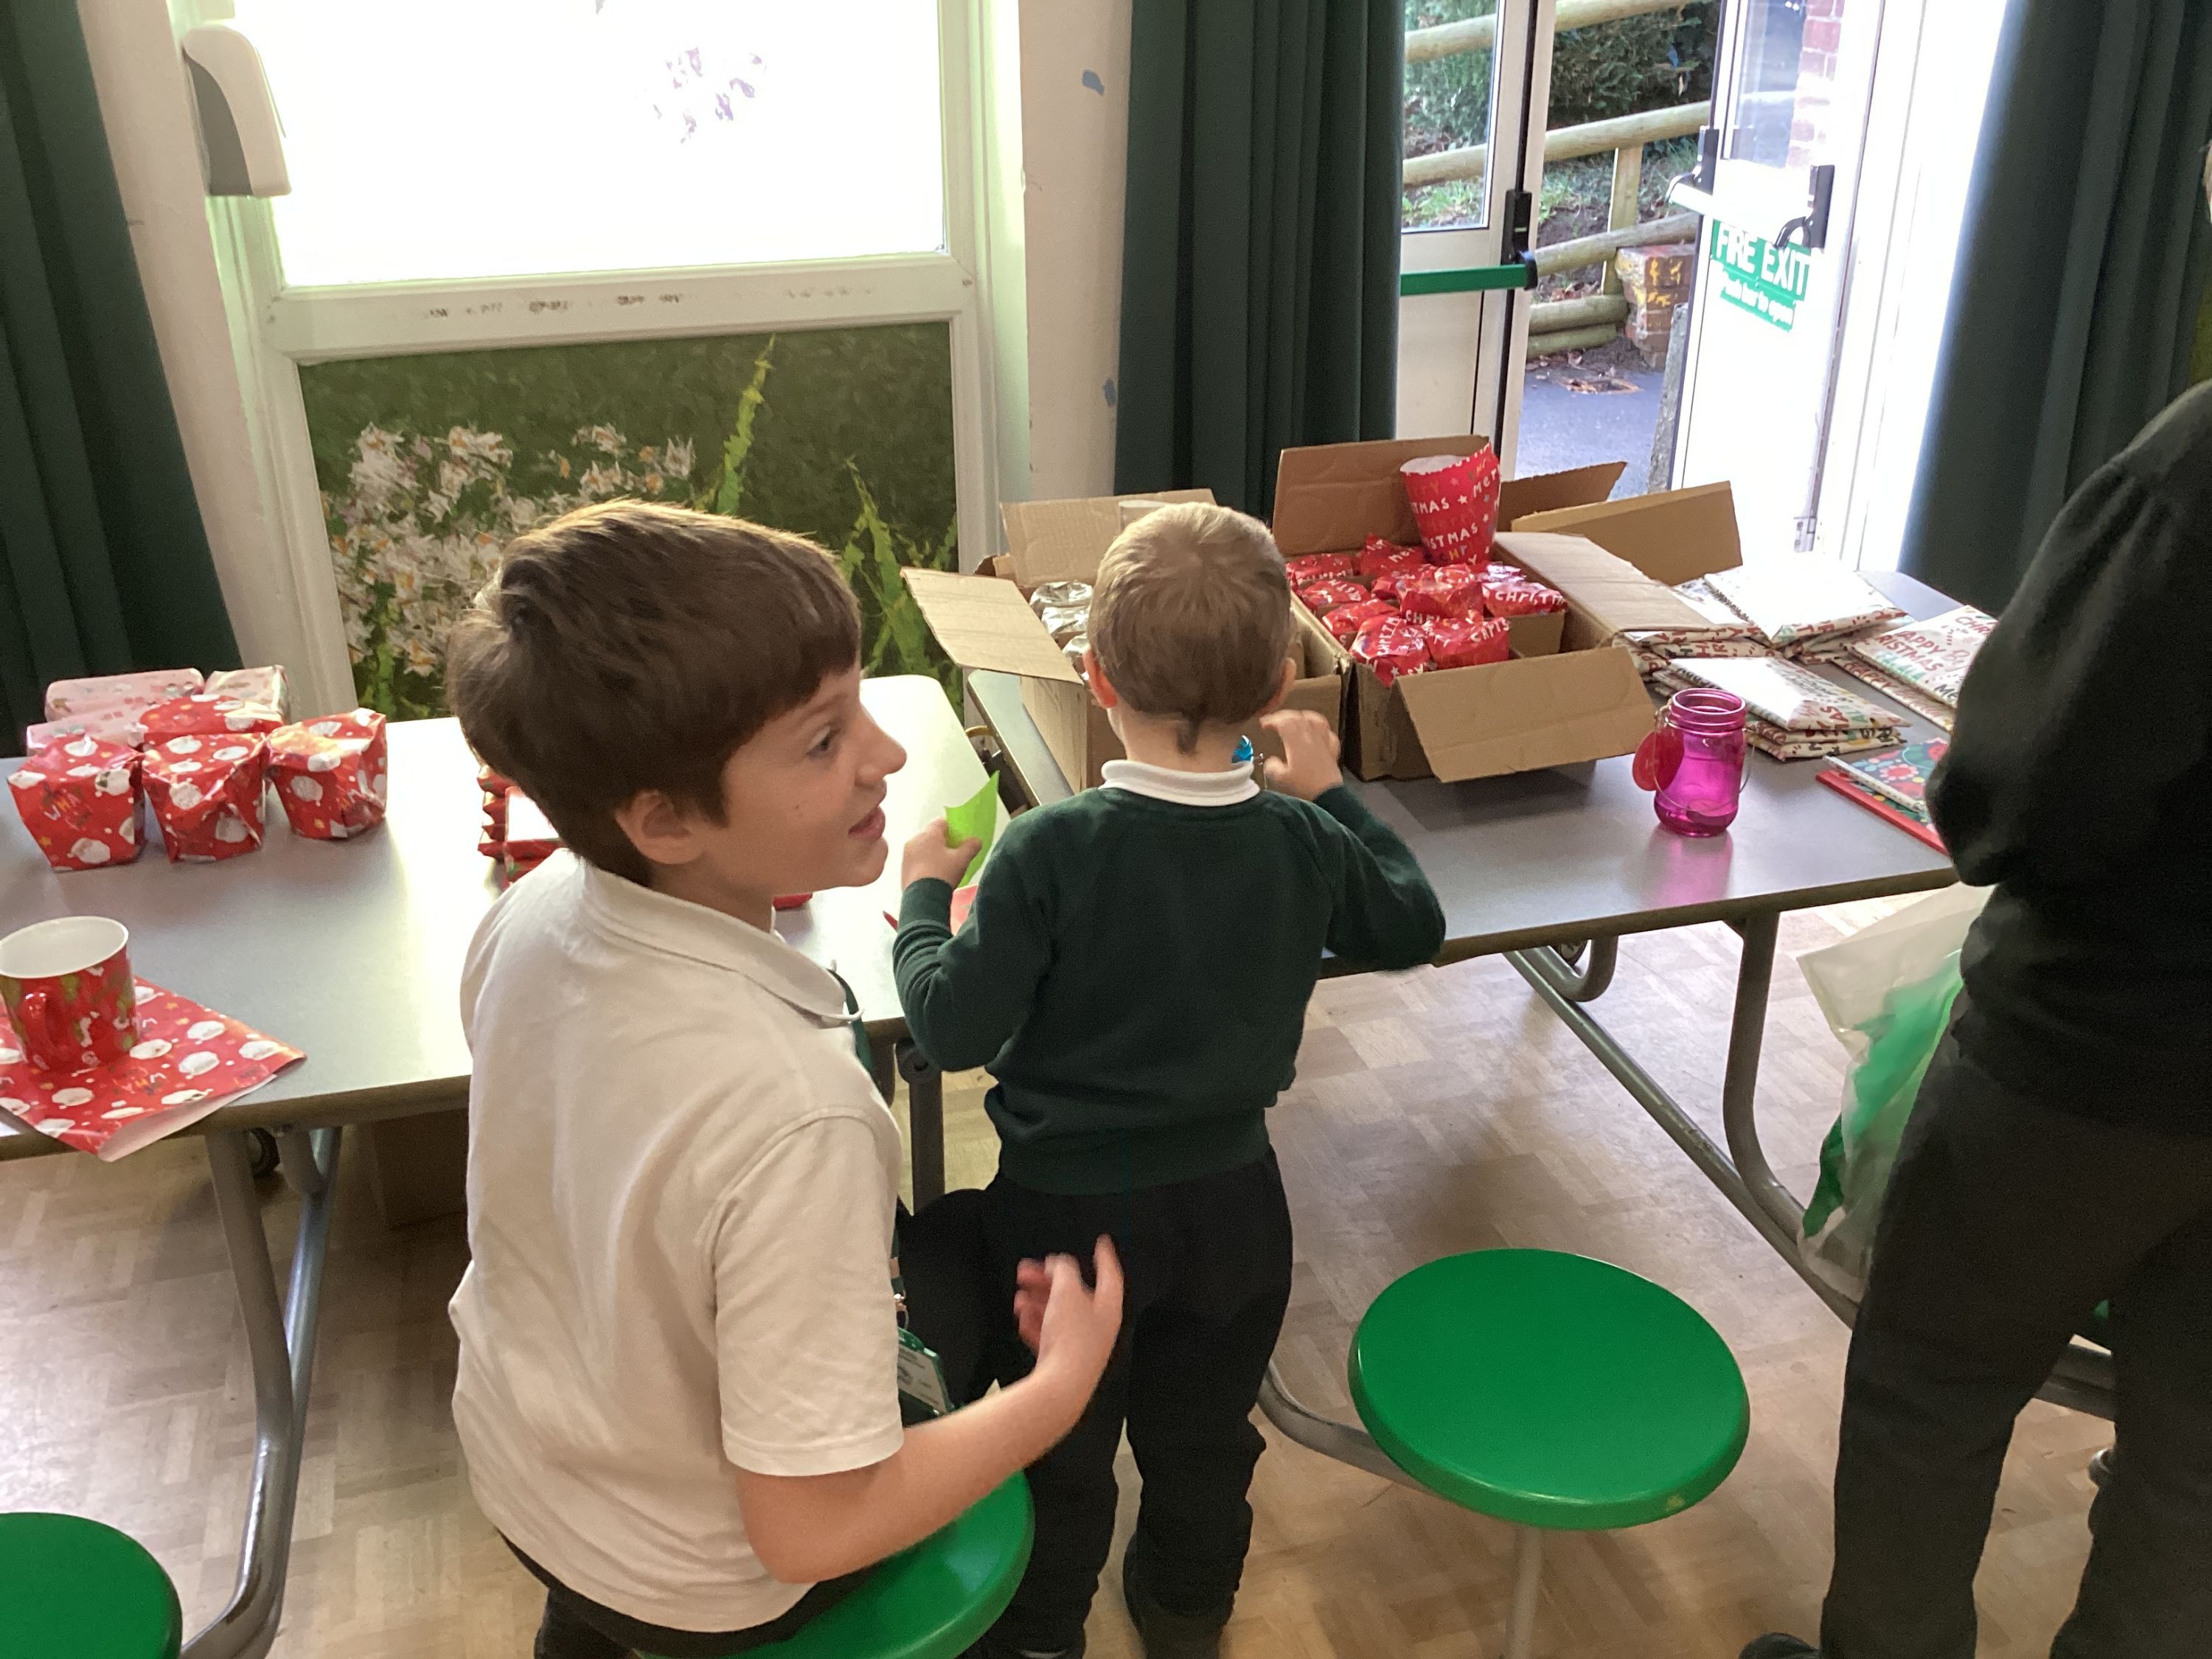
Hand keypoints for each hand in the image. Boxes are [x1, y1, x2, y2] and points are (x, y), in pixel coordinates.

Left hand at [902, 817, 979, 888]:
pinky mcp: (903, 868)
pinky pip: (916, 859)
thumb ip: (971, 846)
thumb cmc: (943, 873)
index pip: (942, 821)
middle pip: (931, 835)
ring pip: (922, 847)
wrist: (923, 898)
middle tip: (953, 853)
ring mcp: (906, 854)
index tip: (959, 838)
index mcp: (929, 834)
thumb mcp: (962, 859)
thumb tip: (976, 840)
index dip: (953, 828)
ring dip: (932, 852)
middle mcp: (914, 839)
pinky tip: (932, 874)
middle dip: (942, 841)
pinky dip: (924, 863)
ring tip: (943, 865)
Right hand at [1019, 1237, 1122, 1396]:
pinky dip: (1036, 1322)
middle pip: (1075, 1293)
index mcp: (1107, 1307)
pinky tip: (1022, 1316)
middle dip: (1051, 1279)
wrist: (1060, 1387)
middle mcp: (1097, 1326)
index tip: (1101, 1242)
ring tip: (1020, 1293)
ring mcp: (1080, 1344)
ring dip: (1039, 1300)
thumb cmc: (1071, 1340)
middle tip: (1030, 1268)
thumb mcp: (1067, 1293)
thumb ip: (1064, 1271)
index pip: (1110, 1274)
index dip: (1104, 1256)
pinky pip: (1049, 1334)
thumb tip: (1060, 1263)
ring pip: (1059, 1313)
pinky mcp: (1063, 1360)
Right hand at [1260, 710, 1341, 799]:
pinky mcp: (1332, 753)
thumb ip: (1272, 767)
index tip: (1264, 723)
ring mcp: (1323, 744)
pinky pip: (1328, 734)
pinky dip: (1321, 730)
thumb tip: (1272, 762)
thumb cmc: (1304, 788)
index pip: (1284, 721)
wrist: (1327, 798)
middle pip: (1299, 717)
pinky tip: (1318, 734)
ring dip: (1304, 717)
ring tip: (1297, 719)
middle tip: (1276, 721)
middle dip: (1284, 716)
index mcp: (1297, 741)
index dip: (1272, 719)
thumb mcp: (1280, 779)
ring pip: (1316, 721)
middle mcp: (1311, 738)